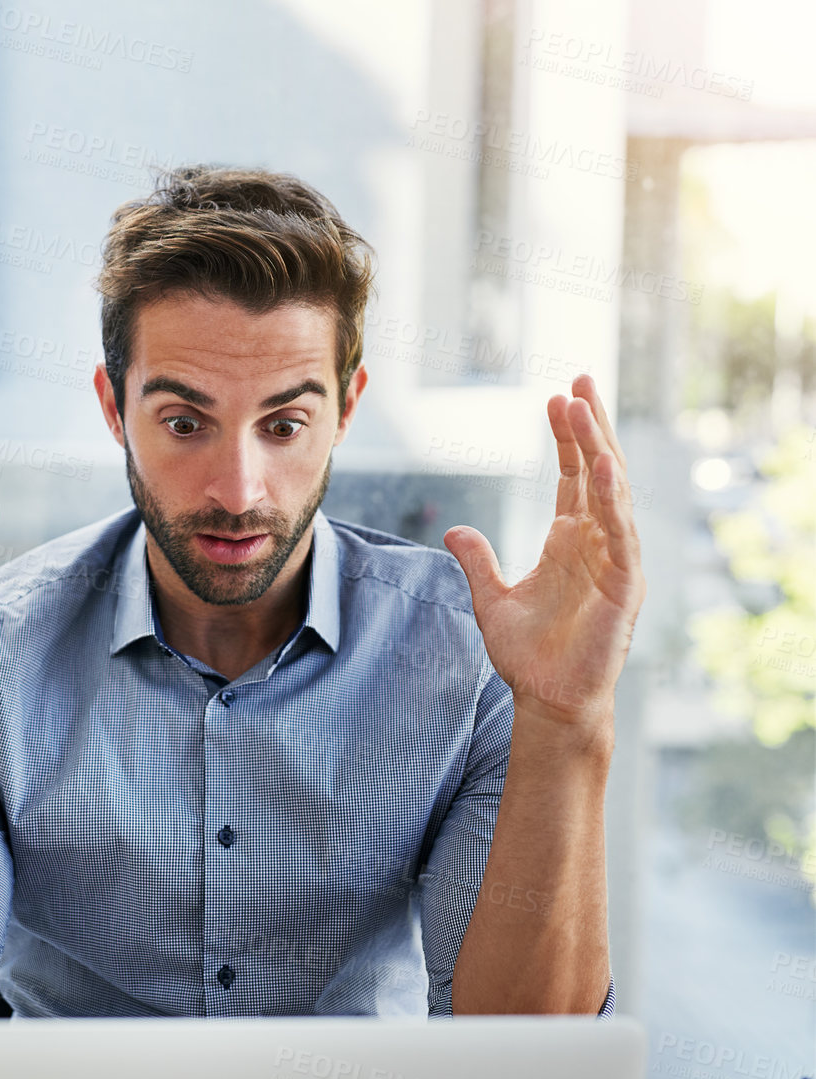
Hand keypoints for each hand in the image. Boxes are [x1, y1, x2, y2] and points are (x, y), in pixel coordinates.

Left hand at [443, 375, 644, 735]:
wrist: (548, 700)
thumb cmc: (529, 656)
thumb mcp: (490, 599)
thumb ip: (476, 561)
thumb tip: (454, 529)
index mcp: (569, 540)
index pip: (573, 475)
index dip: (566, 437)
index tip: (555, 398)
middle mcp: (596, 542)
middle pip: (597, 470)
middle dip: (590, 424)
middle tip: (580, 378)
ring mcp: (614, 560)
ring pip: (610, 491)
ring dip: (599, 446)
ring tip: (583, 405)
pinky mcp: (624, 584)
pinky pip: (621, 533)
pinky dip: (614, 498)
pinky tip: (605, 465)